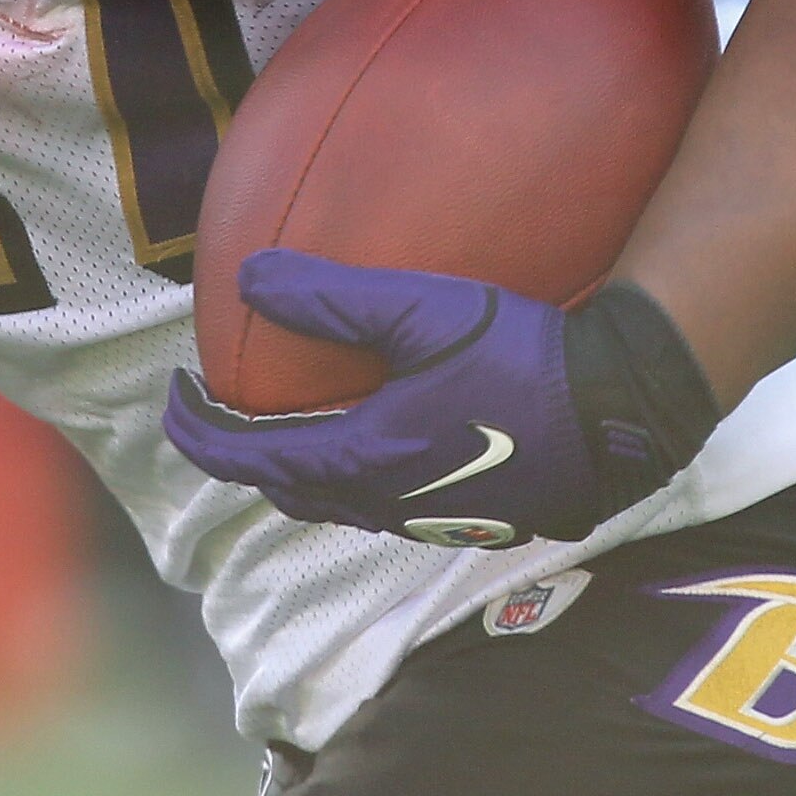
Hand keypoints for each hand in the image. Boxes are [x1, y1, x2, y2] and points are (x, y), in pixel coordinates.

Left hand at [162, 251, 717, 548]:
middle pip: (293, 490)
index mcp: (364, 459)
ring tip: (294, 420)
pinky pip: (392, 502)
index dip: (200, 434)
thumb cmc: (521, 357)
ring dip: (304, 468)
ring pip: (343, 502)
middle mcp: (391, 503)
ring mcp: (436, 518)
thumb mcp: (422, 310)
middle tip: (225, 411)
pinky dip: (358, 473)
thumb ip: (332, 297)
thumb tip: (248, 277)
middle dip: (246, 456)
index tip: (174, 401)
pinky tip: (383, 431)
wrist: (621, 413)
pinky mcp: (477, 517)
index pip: (252, 460)